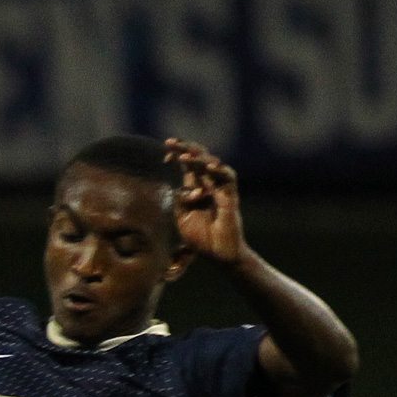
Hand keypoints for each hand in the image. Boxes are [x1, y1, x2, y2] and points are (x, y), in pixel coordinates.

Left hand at [165, 138, 246, 264]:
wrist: (218, 254)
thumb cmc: (200, 238)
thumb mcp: (182, 218)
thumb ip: (179, 202)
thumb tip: (178, 188)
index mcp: (196, 188)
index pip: (188, 166)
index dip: (178, 156)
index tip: (166, 154)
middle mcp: (209, 185)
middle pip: (200, 159)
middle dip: (185, 148)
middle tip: (170, 142)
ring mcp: (221, 189)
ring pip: (212, 165)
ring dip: (198, 159)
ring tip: (183, 156)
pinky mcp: (230, 197)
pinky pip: (228, 179)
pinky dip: (219, 171)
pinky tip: (209, 166)